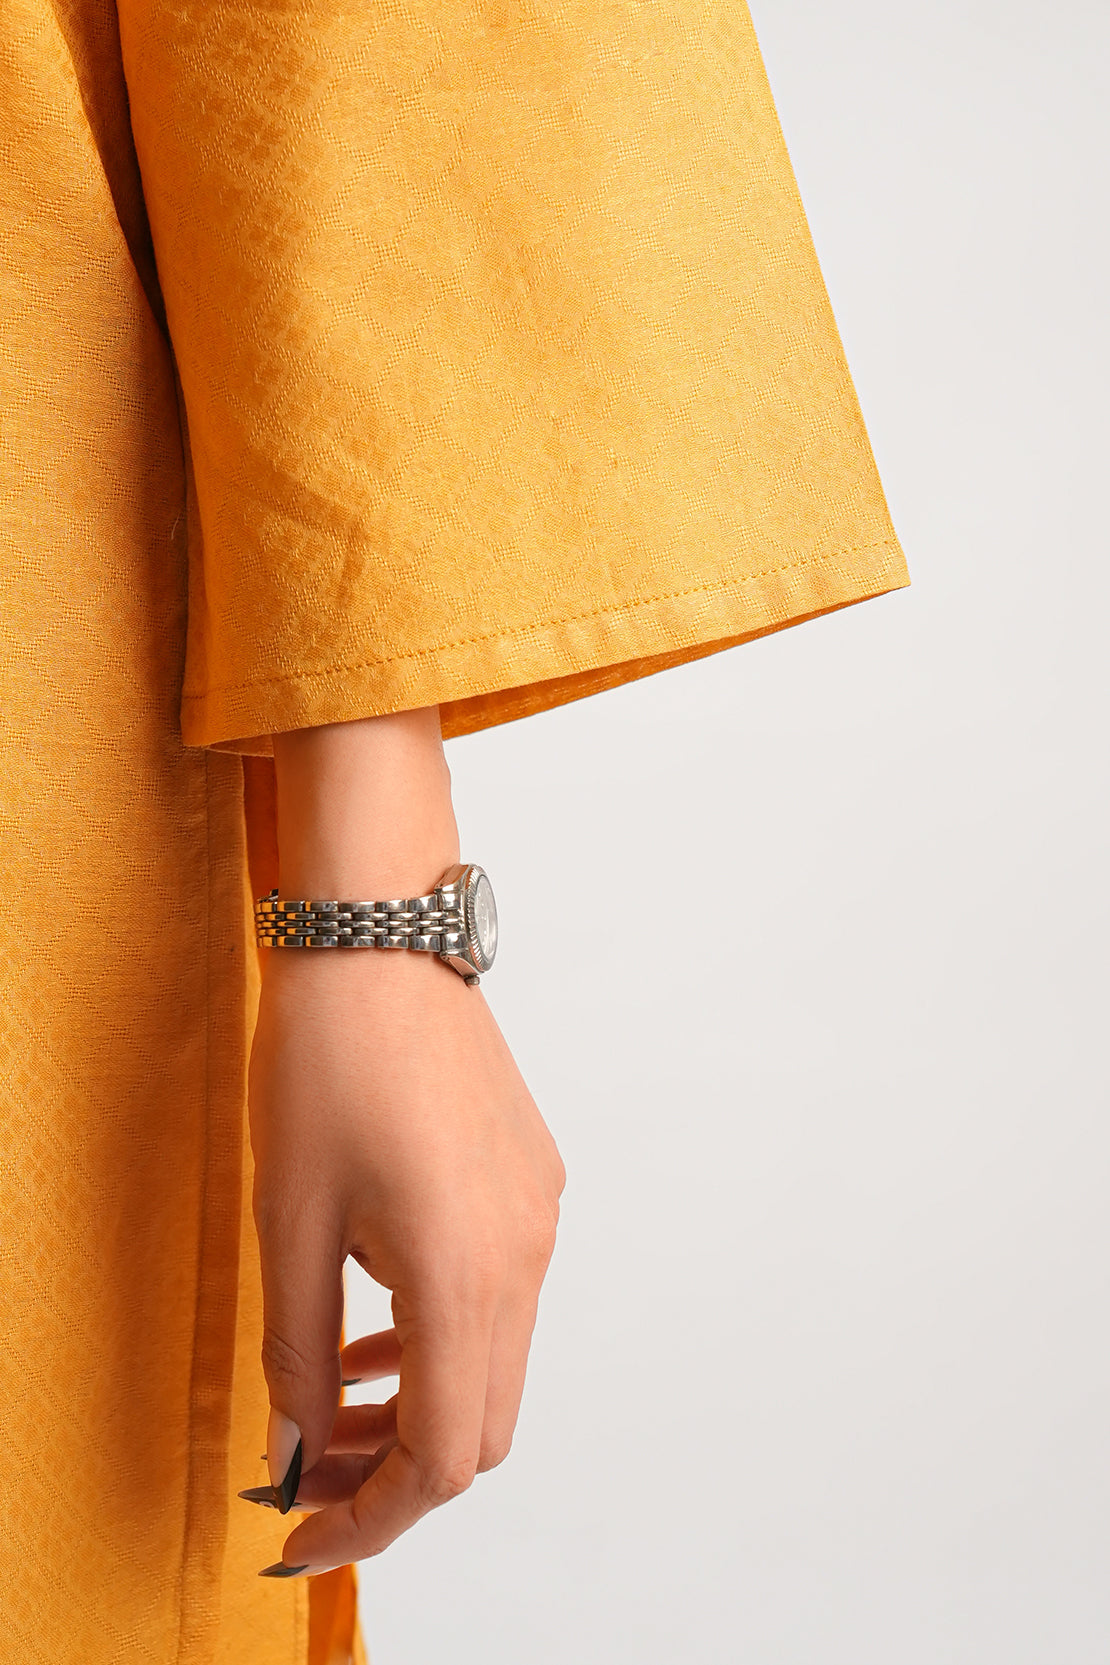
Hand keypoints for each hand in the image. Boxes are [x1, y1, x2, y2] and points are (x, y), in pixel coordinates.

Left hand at [247, 919, 565, 1573]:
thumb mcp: (291, 1218)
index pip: (444, 1457)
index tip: (308, 1530)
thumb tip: (300, 1447)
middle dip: (397, 1469)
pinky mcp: (534, 1184)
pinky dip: (448, 1337)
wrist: (384, 938)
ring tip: (335, 1395)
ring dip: (423, 1403)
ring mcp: (539, 1216)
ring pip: (498, 1364)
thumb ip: (298, 1352)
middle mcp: (525, 1254)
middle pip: (483, 1427)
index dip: (375, 1518)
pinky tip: (380, 1314)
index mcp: (464, 1271)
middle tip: (312, 1466)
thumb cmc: (330, 1061)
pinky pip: (505, 1299)